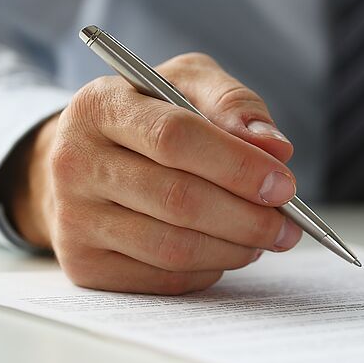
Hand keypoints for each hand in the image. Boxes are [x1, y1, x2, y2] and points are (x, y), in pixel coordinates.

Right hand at [5, 53, 301, 292]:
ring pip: (173, 248)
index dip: (238, 165)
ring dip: (235, 249)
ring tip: (266, 238)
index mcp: (101, 106)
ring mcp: (73, 219)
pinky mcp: (84, 265)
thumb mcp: (188, 84)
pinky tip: (227, 251)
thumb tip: (276, 148)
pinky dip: (209, 270)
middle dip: (248, 218)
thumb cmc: (151, 116)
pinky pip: (163, 279)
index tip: (284, 184)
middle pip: (178, 200)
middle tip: (289, 225)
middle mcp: (74, 162)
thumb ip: (234, 104)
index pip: (175, 138)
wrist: (85, 158)